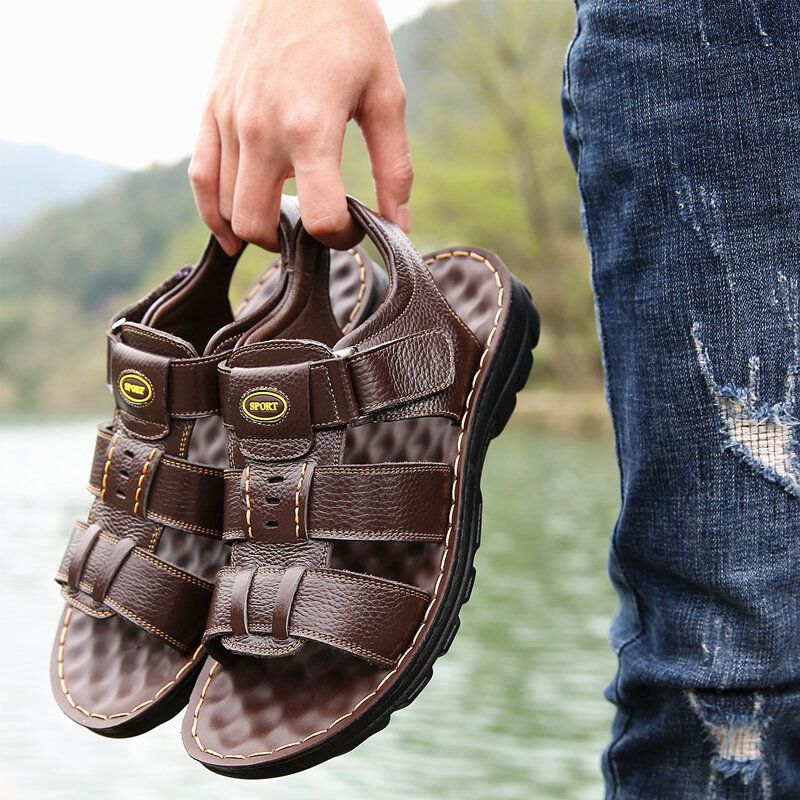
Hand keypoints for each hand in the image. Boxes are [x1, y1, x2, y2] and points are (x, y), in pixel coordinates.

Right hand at [189, 0, 412, 252]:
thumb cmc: (348, 28)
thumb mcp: (386, 95)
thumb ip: (394, 166)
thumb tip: (398, 223)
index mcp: (310, 128)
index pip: (318, 217)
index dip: (340, 237)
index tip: (351, 228)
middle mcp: (261, 130)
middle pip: (258, 223)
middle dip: (289, 244)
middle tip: (312, 233)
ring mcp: (229, 120)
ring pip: (225, 207)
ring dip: (254, 229)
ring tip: (281, 228)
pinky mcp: (212, 108)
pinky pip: (200, 176)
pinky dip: (212, 211)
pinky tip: (229, 231)